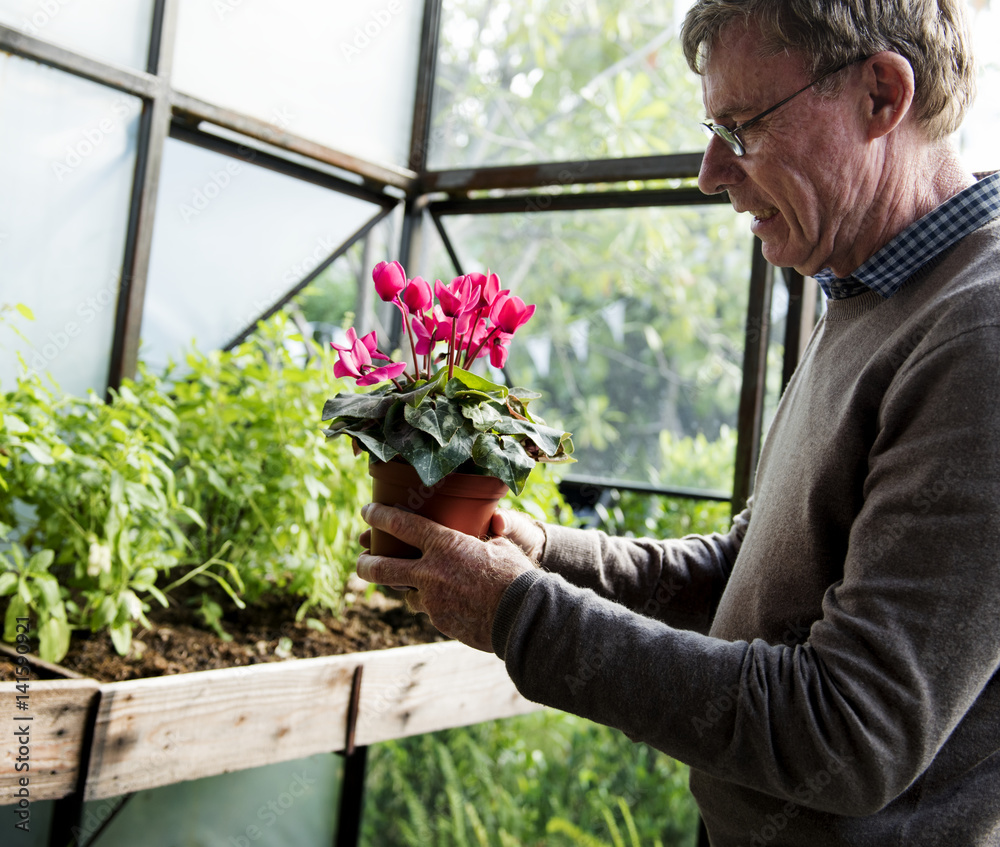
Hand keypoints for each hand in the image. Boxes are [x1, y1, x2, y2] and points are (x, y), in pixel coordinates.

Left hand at [357, 503, 535, 651]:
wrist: (524, 616)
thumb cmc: (516, 575)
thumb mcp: (499, 545)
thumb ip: (481, 539)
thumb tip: (487, 531)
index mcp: (444, 545)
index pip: (400, 525)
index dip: (379, 516)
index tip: (367, 512)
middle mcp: (431, 572)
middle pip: (381, 568)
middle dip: (365, 563)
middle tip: (361, 560)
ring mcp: (433, 601)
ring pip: (408, 594)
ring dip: (410, 589)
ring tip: (415, 585)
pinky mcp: (440, 622)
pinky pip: (431, 610)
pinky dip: (436, 605)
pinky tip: (450, 602)